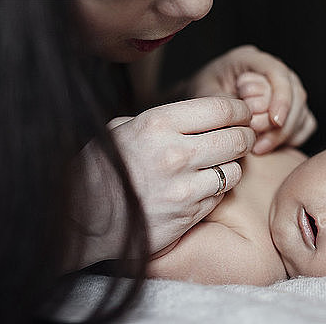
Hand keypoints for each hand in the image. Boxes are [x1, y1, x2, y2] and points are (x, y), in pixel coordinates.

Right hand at [68, 97, 254, 267]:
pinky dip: (217, 189)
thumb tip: (195, 115)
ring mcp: (183, 187)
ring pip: (233, 170)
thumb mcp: (121, 129)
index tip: (242, 113)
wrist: (81, 217)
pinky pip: (219, 196)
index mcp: (158, 123)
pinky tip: (202, 185)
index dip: (239, 109)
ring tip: (218, 163)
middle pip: (235, 138)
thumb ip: (159, 120)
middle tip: (242, 136)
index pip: (220, 108)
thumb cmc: (100, 169)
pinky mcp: (187, 215)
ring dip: (232, 165)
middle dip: (245, 135)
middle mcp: (174, 154)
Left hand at [188, 45, 316, 153]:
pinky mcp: (288, 109)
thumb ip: (225, 103)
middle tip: (258, 143)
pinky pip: (304, 123)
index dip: (281, 97)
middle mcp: (269, 71)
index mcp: (248, 59)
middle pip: (296, 93)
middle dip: (281, 122)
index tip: (275, 122)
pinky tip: (269, 146)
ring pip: (301, 110)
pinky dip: (291, 137)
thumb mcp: (202, 97)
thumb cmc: (197, 98)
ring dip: (284, 134)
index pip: (277, 72)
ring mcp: (281, 89)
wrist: (196, 109)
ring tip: (259, 148)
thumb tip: (251, 116)